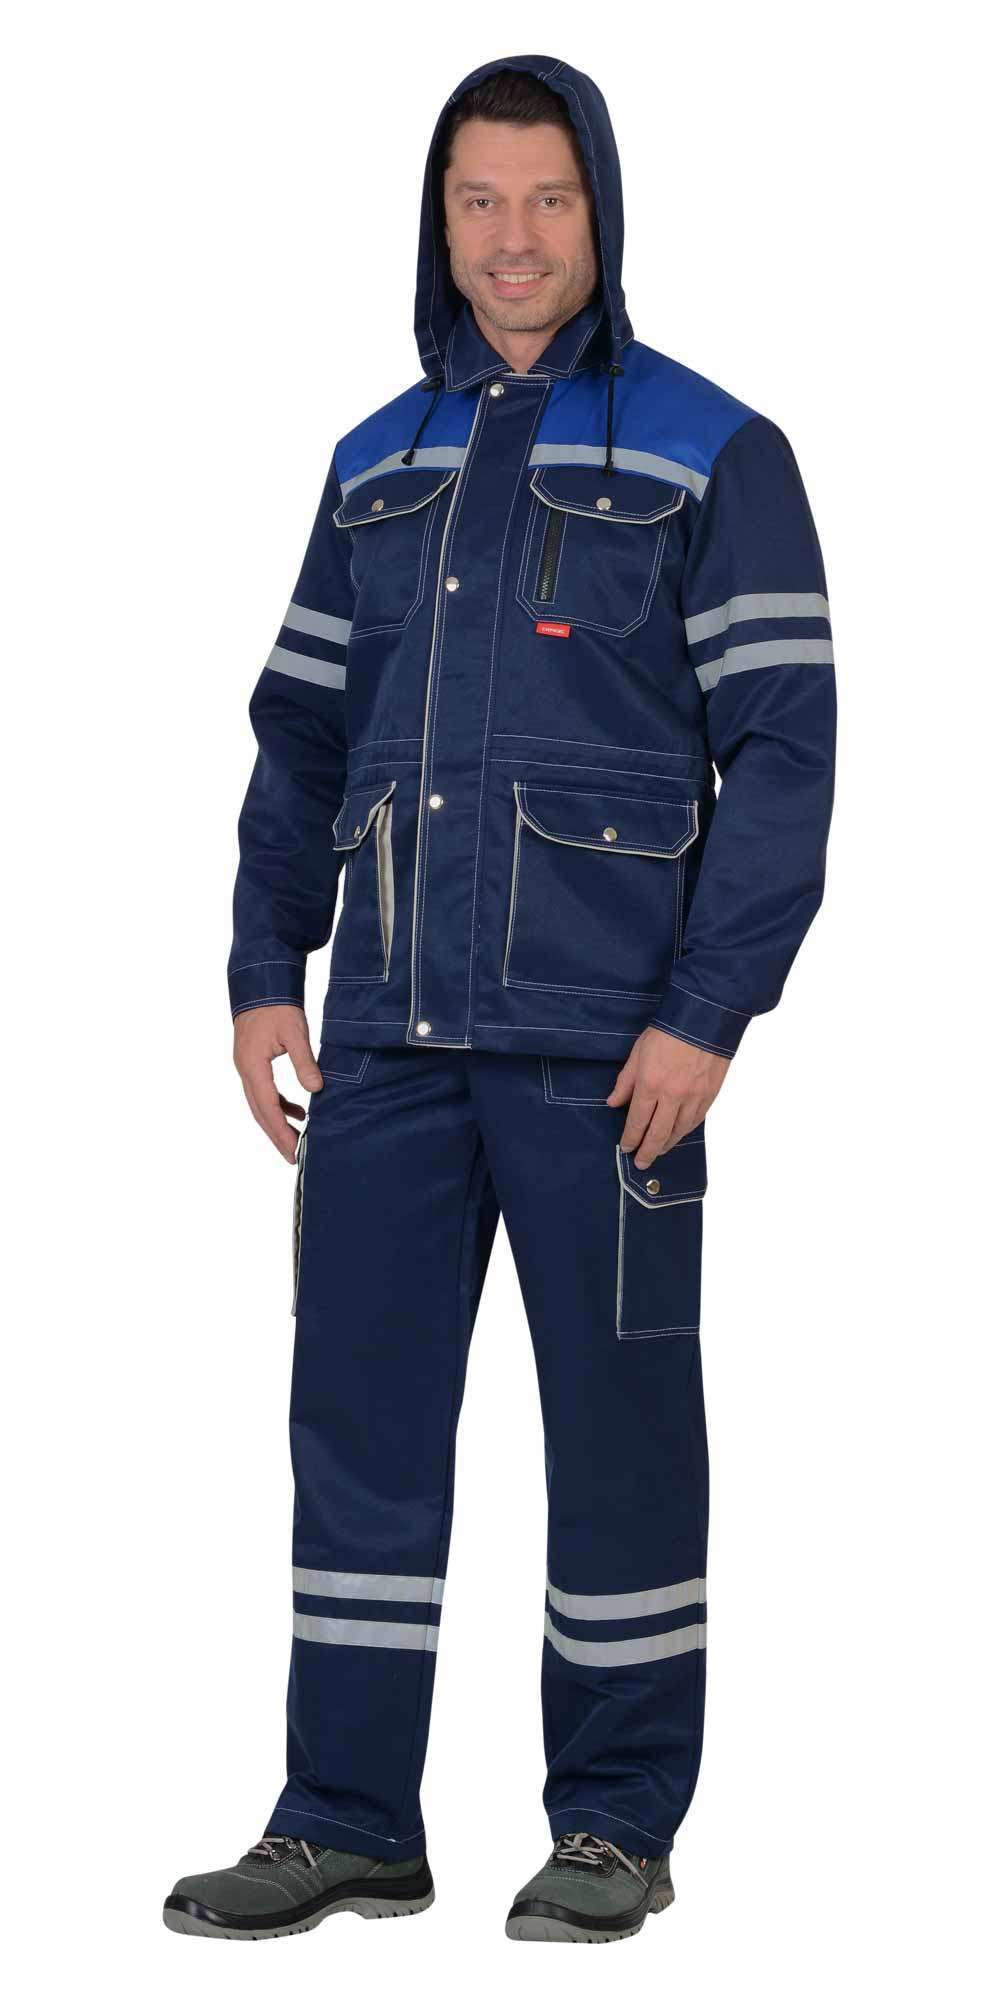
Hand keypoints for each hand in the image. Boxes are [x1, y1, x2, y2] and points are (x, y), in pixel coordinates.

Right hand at [233, 1005, 322, 1160]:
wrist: (260, 984)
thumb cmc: (277, 1006)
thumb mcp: (295, 1032)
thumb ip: (304, 1062)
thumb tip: (316, 1090)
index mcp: (253, 1066)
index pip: (268, 1107)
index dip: (280, 1132)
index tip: (293, 1151)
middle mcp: (245, 1070)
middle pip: (260, 1112)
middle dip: (277, 1135)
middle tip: (293, 1157)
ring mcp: (246, 1067)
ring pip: (260, 1104)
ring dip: (277, 1122)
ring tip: (296, 1139)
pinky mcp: (252, 1062)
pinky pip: (264, 1091)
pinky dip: (279, 1105)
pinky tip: (297, 1112)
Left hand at [607, 1026, 729, 1168]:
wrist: (704, 1019)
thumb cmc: (668, 1032)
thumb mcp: (638, 1052)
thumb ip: (625, 1082)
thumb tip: (614, 1103)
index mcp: (650, 1085)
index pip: (637, 1122)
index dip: (630, 1138)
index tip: (626, 1147)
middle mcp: (672, 1096)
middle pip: (658, 1134)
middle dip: (647, 1152)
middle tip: (642, 1163)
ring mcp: (693, 1098)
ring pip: (678, 1132)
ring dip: (666, 1145)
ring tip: (659, 1152)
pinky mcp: (709, 1095)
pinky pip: (695, 1122)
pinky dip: (684, 1132)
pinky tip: (678, 1135)